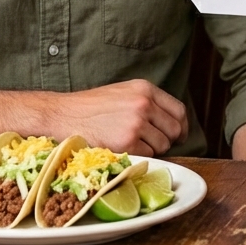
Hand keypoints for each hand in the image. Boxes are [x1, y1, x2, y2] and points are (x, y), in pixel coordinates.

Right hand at [51, 79, 188, 156]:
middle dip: (167, 140)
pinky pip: (148, 155)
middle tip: (152, 144)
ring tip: (130, 143)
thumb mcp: (123, 93)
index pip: (179, 110)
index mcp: (145, 88)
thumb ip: (146, 102)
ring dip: (152, 150)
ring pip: (162, 145)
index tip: (179, 136)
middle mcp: (144, 103)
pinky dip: (138, 156)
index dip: (182, 126)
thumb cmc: (91, 107)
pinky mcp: (128, 142)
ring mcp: (136, 123)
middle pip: (174, 130)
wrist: (63, 115)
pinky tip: (122, 148)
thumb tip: (170, 123)